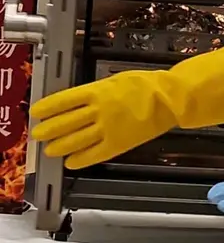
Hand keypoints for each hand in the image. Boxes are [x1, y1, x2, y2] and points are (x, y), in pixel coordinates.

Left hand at [30, 71, 177, 169]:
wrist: (169, 98)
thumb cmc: (145, 86)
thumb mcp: (115, 80)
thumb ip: (95, 92)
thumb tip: (76, 101)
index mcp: (97, 91)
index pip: (63, 100)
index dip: (47, 108)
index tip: (36, 112)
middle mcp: (99, 110)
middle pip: (65, 122)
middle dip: (48, 129)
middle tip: (37, 134)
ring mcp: (108, 128)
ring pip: (76, 140)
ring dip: (60, 146)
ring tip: (50, 150)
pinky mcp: (119, 143)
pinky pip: (95, 154)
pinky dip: (80, 159)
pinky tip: (71, 162)